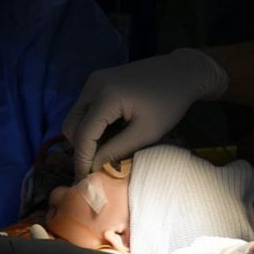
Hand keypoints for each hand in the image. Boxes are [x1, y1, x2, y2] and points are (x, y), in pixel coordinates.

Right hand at [62, 48, 228, 179]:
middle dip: (80, 148)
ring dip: (85, 136)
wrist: (182, 72)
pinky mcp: (99, 80)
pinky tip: (111, 132)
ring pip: (76, 116)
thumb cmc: (169, 103)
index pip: (83, 134)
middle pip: (71, 125)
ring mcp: (94, 80)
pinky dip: (92, 124)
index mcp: (106, 96)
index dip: (81, 160)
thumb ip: (117, 150)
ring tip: (107, 149)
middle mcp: (94, 85)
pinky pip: (85, 107)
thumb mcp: (146, 133)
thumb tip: (94, 166)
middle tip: (96, 166)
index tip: (84, 181)